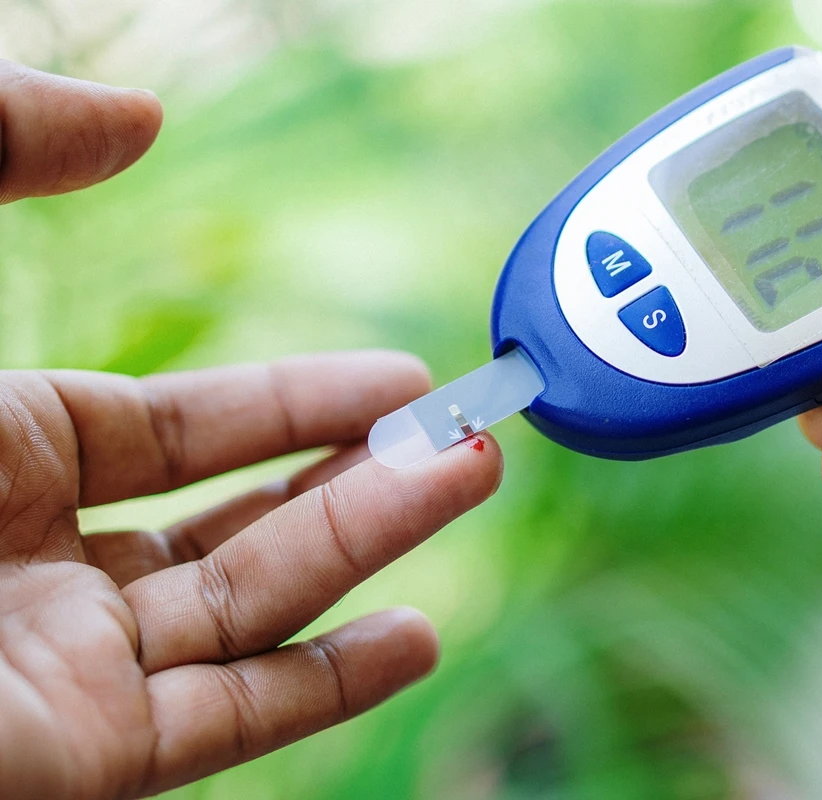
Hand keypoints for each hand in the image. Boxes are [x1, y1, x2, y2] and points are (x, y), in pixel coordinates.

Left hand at [0, 61, 502, 797]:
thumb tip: (140, 116)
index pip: (179, 436)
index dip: (299, 403)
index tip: (404, 380)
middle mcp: (30, 572)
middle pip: (237, 526)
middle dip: (365, 475)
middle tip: (474, 432)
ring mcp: (54, 674)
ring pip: (250, 610)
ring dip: (371, 546)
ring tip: (474, 475)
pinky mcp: (73, 762)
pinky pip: (226, 725)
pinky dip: (327, 687)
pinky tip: (417, 632)